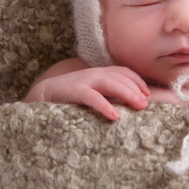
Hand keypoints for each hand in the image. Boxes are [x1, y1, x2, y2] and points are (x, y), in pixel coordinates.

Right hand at [25, 66, 149, 120]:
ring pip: (111, 83)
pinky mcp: (74, 91)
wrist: (41, 94)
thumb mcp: (91, 92)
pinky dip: (105, 105)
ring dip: (127, 94)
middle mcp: (93, 74)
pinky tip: (115, 116)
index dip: (137, 81)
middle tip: (146, 104)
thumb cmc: (69, 96)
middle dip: (136, 89)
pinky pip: (92, 97)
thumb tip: (126, 105)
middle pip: (120, 77)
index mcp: (99, 73)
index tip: (147, 93)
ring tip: (139, 106)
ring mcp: (84, 81)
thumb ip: (106, 94)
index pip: (123, 72)